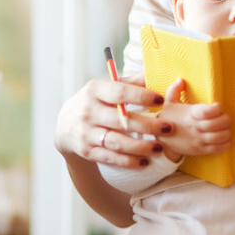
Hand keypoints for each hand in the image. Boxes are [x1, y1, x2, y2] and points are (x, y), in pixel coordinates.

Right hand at [54, 73, 168, 168]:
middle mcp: (88, 111)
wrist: (66, 126)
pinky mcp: (86, 151)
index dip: (141, 96)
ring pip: (117, 142)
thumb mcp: (105, 89)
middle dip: (148, 125)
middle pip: (121, 120)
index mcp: (94, 91)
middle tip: (168, 127)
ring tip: (159, 147)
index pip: (120, 93)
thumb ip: (130, 82)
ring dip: (140, 146)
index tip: (161, 99)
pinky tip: (144, 161)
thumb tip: (155, 72)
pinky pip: (110, 157)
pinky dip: (128, 161)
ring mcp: (85, 132)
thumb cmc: (95, 103)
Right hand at [156, 78, 231, 160]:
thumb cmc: (169, 119)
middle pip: (215, 124)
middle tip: (224, 117)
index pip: (206, 112)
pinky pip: (218, 149)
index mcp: (189, 114)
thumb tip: (180, 80)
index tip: (217, 106)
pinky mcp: (201, 150)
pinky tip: (226, 139)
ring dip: (226, 132)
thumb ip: (174, 90)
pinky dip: (226, 144)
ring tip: (225, 127)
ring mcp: (198, 140)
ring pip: (219, 137)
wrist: (161, 141)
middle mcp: (194, 127)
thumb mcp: (168, 103)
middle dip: (225, 119)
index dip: (215, 109)